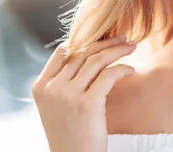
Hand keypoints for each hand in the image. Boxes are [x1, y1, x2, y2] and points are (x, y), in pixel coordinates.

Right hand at [32, 35, 136, 151]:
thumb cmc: (71, 135)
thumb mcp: (57, 106)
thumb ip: (63, 82)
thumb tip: (85, 53)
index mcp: (41, 87)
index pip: (62, 52)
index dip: (84, 40)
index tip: (102, 38)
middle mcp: (52, 88)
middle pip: (82, 53)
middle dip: (105, 42)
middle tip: (123, 38)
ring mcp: (68, 95)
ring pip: (97, 60)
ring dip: (117, 50)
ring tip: (132, 47)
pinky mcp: (87, 104)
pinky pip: (109, 74)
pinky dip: (123, 68)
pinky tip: (131, 70)